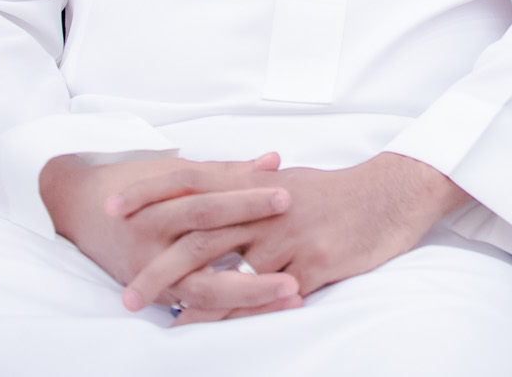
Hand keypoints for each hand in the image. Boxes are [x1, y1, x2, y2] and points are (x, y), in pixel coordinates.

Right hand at [39, 152, 300, 318]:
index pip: (204, 201)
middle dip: (252, 248)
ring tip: (291, 291)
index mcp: (155, 206)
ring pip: (202, 289)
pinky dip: (233, 309)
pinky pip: (199, 308)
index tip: (287, 195)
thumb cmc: (136, 183)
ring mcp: (152, 274)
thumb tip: (274, 160)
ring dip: (249, 293)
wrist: (79, 208)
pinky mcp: (160, 295)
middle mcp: (148, 243)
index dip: (244, 198)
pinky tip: (268, 310)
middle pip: (204, 247)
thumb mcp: (175, 173)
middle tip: (296, 247)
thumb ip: (226, 171)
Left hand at [117, 152, 470, 318]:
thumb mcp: (289, 180)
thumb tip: (213, 186)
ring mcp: (291, 236)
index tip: (115, 208)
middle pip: (200, 238)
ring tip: (168, 325)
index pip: (193, 181)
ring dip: (195, 304)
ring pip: (230, 276)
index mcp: (257, 182)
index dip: (152, 192)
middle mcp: (267, 207)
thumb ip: (248, 184)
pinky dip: (243, 316)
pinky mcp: (315, 263)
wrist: (396, 192)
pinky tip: (223, 332)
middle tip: (128, 295)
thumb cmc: (340, 190)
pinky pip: (271, 297)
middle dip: (158, 268)